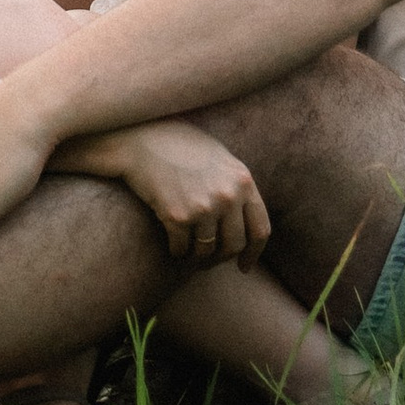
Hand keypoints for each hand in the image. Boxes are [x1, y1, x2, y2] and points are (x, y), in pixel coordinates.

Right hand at [100, 119, 267, 266]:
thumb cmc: (182, 146)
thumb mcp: (221, 161)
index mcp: (243, 181)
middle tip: (209, 261)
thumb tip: (245, 226)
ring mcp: (204, 207)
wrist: (145, 139)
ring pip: (207, 252)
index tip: (244, 266)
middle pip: (233, 245)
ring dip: (197, 258)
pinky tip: (173, 246)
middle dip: (221, 258)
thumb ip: (236, 189)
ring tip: (189, 254)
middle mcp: (228, 196)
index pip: (260, 229)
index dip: (253, 253)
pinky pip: (182, 249)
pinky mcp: (178, 216)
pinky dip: (177, 252)